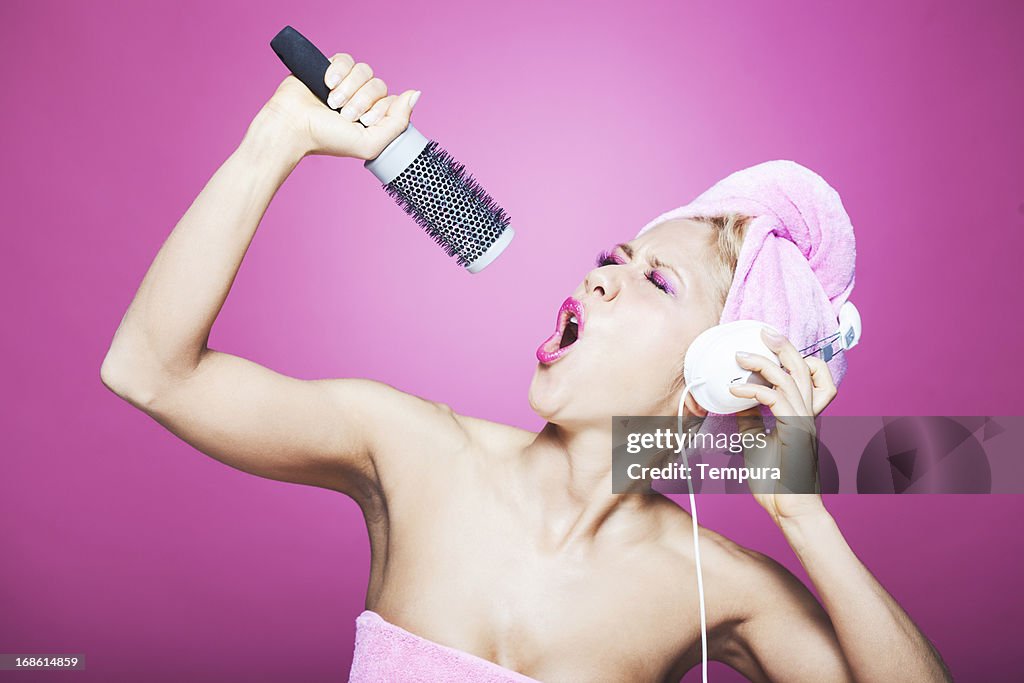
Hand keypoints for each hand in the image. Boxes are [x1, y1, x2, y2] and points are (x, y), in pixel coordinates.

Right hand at [253, 54, 419, 160]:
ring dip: (349, 89)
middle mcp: (361, 99)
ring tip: (332, 102)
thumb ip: (398, 122)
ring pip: (364, 71)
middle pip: (379, 85)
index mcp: (373, 117)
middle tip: (344, 115)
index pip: (393, 101)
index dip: (381, 109)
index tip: (364, 122)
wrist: (294, 126)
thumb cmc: (328, 139)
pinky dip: (338, 71)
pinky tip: (327, 84)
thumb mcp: (371, 143)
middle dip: (362, 101)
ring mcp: (346, 84)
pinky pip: (347, 59)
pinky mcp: (331, 68)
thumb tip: (415, 94)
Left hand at [728, 328, 838, 526]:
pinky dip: (754, 391)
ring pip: (790, 378)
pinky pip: (776, 400)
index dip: (791, 358)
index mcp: (801, 415)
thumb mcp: (757, 444)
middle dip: (784, 346)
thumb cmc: (777, 483)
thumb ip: (752, 422)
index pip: (807, 376)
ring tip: (739, 357)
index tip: (765, 346)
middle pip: (804, 368)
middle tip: (763, 331)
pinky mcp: (795, 432)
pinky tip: (735, 393)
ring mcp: (804, 422)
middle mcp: (807, 414)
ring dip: (762, 363)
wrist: (789, 511)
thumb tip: (738, 405)